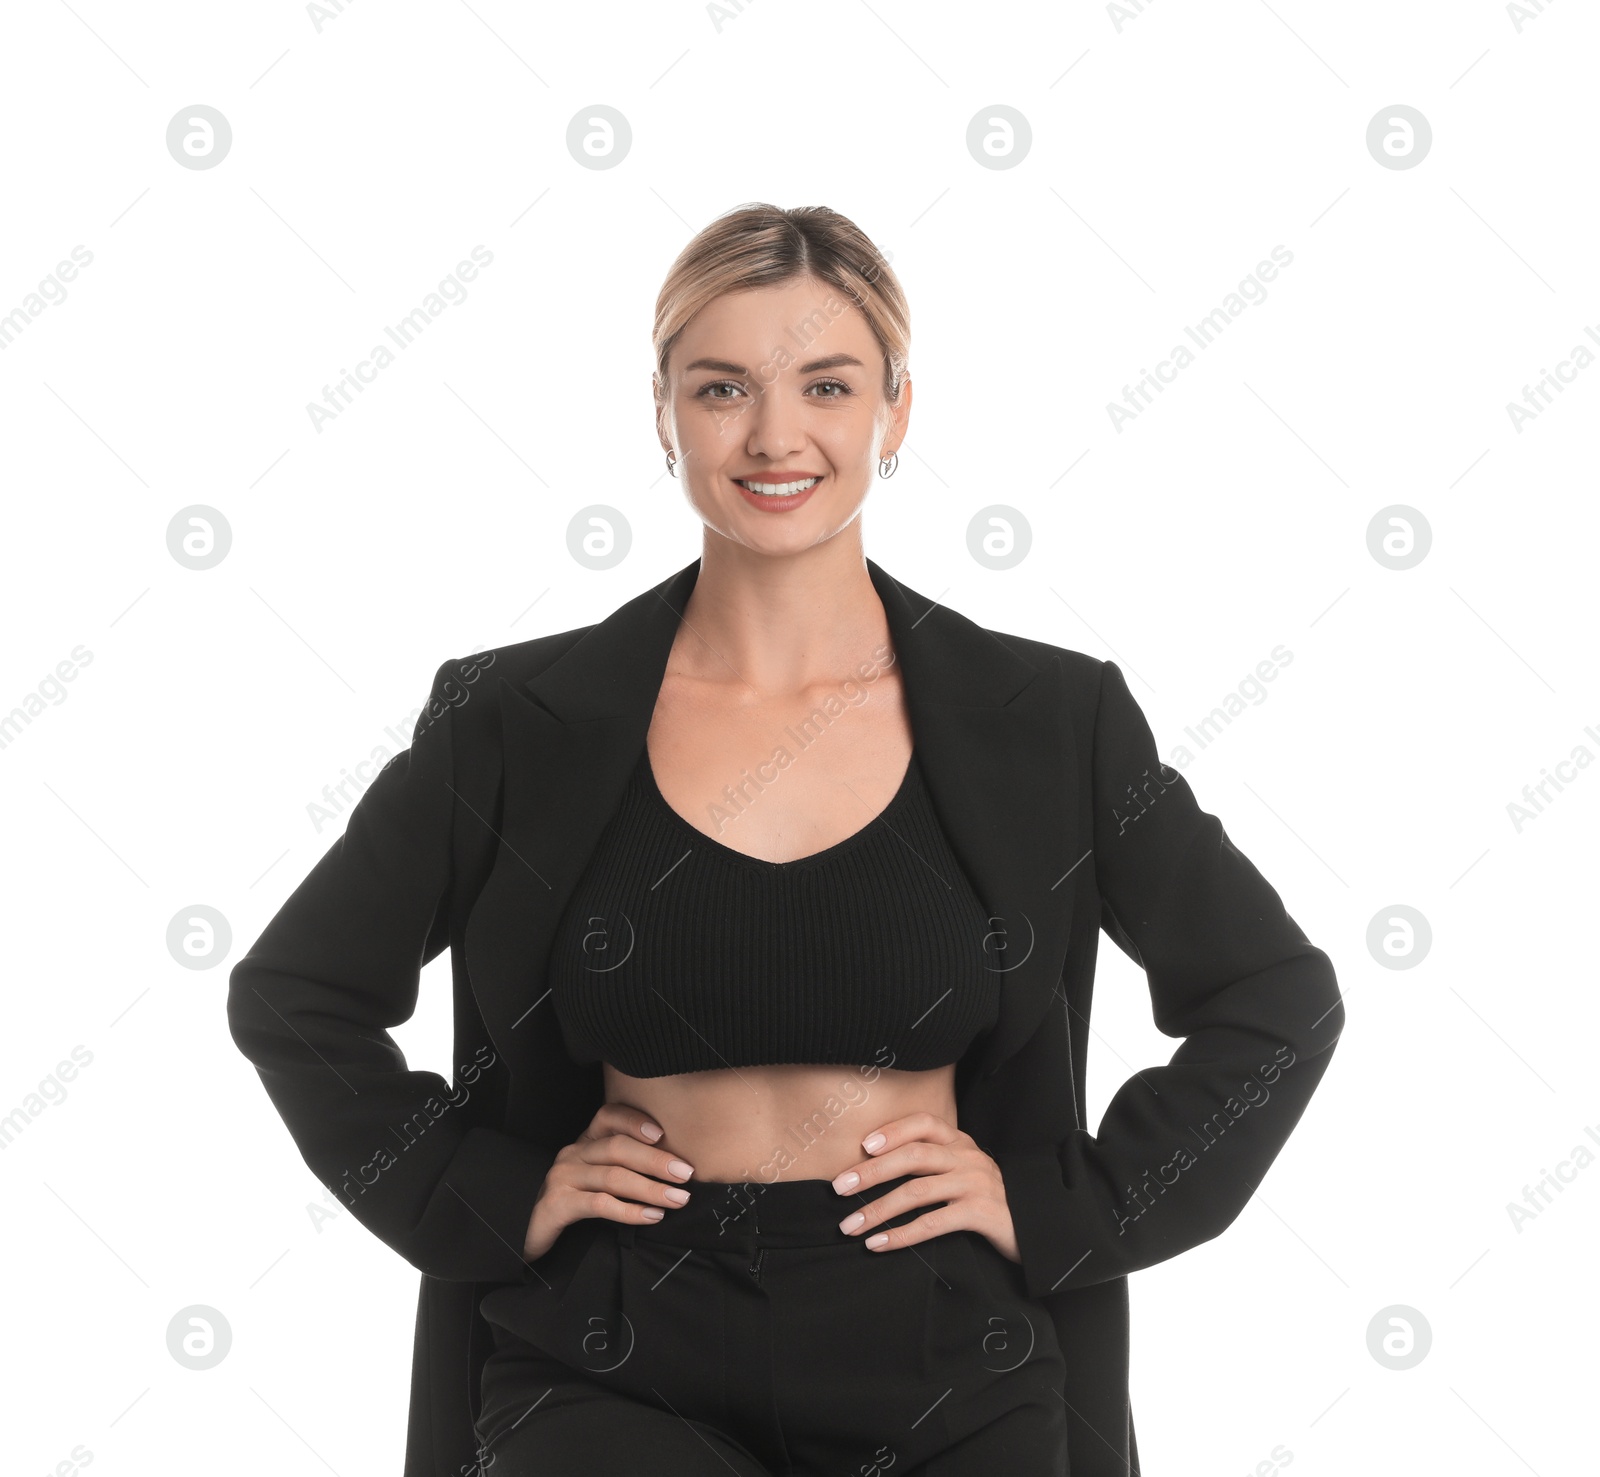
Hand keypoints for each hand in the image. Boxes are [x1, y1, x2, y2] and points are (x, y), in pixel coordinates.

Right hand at [523, 1102, 694, 1261]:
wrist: (527, 1232)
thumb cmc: (573, 1204)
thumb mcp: (598, 1179)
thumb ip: (625, 1168)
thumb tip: (674, 1168)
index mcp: (585, 1142)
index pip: (608, 1115)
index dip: (635, 1120)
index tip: (663, 1134)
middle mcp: (573, 1154)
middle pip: (618, 1147)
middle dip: (656, 1160)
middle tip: (686, 1174)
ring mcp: (563, 1177)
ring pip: (613, 1176)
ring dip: (650, 1188)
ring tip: (677, 1199)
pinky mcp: (557, 1204)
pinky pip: (599, 1204)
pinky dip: (629, 1210)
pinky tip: (651, 1216)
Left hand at [830, 1111, 1020, 1262]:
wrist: (1035, 1228)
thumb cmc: (987, 1199)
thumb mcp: (964, 1171)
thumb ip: (933, 1163)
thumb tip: (876, 1166)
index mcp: (960, 1143)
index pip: (924, 1123)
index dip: (893, 1130)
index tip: (863, 1145)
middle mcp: (968, 1158)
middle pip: (913, 1156)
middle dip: (871, 1172)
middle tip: (839, 1187)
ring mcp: (975, 1184)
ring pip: (917, 1192)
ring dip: (878, 1209)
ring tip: (850, 1224)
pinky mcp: (980, 1214)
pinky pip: (932, 1223)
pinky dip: (901, 1235)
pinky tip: (878, 1243)